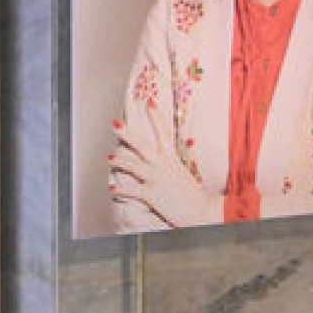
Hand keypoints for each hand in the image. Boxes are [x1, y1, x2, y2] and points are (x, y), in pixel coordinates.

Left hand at [109, 109, 222, 228]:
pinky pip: (131, 190)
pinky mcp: (151, 194)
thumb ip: (172, 167)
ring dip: (119, 161)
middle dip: (127, 134)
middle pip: (141, 145)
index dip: (156, 116)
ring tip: (109, 158)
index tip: (149, 102)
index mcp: (172, 159)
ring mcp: (156, 179)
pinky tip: (112, 187)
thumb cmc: (196, 195)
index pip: (163, 132)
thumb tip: (165, 163)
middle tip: (115, 124)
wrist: (203, 211)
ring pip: (132, 165)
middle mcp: (162, 166)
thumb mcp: (184, 174)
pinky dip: (120, 188)